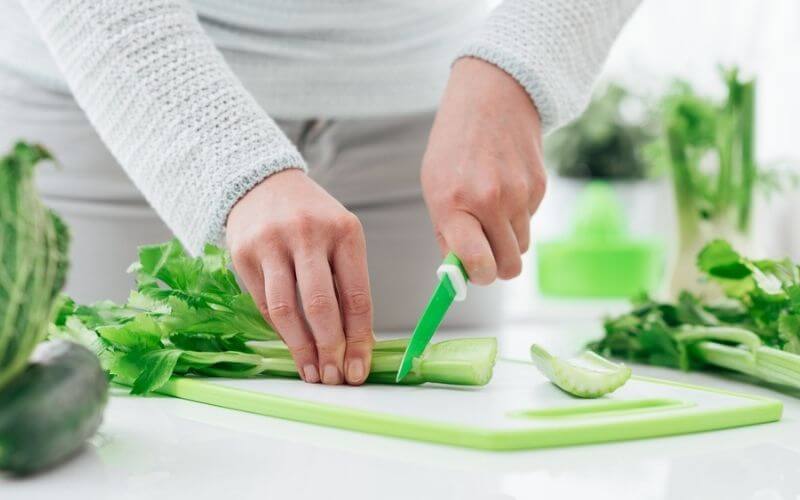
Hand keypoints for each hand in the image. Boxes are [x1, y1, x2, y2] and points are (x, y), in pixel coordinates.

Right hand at [226, 170, 373, 384]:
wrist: (263, 183)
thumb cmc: (312, 218)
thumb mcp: (340, 237)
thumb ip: (348, 282)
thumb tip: (356, 342)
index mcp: (345, 231)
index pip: (357, 295)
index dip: (359, 339)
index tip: (359, 369)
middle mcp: (308, 234)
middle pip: (321, 305)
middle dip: (331, 349)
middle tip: (335, 379)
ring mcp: (272, 243)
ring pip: (286, 309)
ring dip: (301, 348)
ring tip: (312, 373)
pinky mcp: (243, 254)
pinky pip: (264, 304)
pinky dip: (280, 331)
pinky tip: (293, 347)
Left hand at [421, 57, 546, 283]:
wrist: (491, 98)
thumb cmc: (455, 147)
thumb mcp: (434, 186)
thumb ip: (446, 232)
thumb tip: (461, 273)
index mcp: (453, 203)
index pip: (476, 261)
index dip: (478, 276)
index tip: (473, 273)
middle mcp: (489, 200)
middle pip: (509, 265)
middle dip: (497, 267)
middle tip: (484, 253)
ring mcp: (518, 193)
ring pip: (522, 246)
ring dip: (508, 240)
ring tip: (491, 211)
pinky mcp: (539, 186)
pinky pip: (531, 221)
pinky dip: (518, 215)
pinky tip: (505, 187)